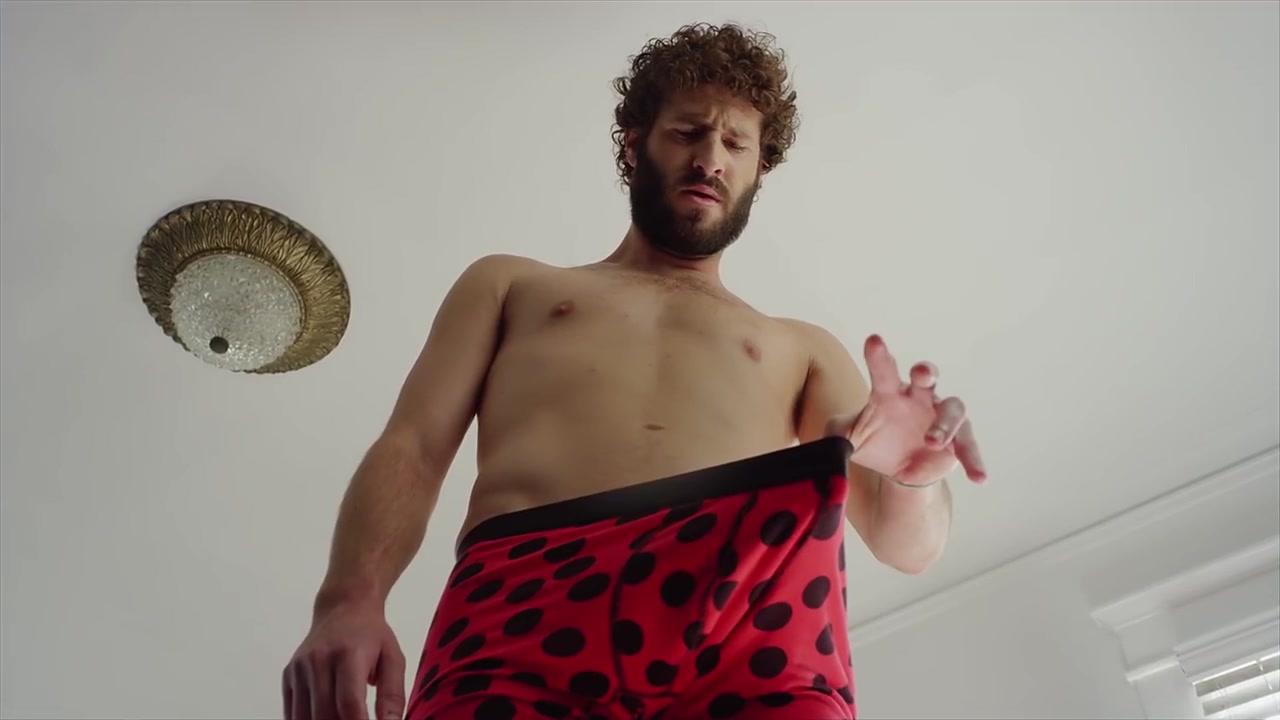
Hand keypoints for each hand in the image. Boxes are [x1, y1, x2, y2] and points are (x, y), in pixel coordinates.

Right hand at [283, 599, 405, 719]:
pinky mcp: (288, 676)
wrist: (342, 608)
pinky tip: (324, 719)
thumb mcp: (393, 658)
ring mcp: (299, 668)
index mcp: (349, 654)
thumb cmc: (371, 635)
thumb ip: (392, 695)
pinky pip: (292, 712)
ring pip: (305, 717)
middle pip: (325, 714)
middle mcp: (319, 660)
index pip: (348, 702)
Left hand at [825, 334, 986, 485]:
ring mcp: (940, 418)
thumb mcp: (846, 438)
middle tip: (923, 374)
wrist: (895, 472)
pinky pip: (968, 446)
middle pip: (927, 378)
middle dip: (926, 372)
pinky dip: (974, 461)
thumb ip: (833, 433)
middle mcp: (918, 399)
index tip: (873, 341)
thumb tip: (823, 443)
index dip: (879, 355)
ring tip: (932, 442)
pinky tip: (978, 478)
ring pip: (952, 409)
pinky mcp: (956, 442)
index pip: (884, 370)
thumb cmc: (872, 442)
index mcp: (889, 393)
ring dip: (944, 424)